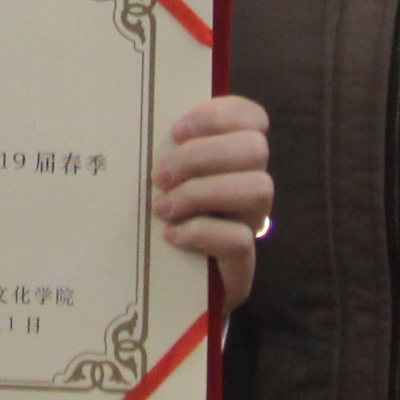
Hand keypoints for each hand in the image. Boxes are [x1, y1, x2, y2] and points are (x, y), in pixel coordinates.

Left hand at [151, 94, 277, 311]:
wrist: (167, 285)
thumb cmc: (160, 217)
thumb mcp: (162, 179)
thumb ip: (164, 150)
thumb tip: (142, 123)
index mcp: (232, 157)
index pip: (253, 118)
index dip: (221, 115)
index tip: (177, 129)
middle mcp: (250, 185)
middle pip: (255, 148)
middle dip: (202, 155)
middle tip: (160, 174)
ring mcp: (250, 223)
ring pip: (257, 189)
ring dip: (202, 192)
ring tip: (163, 206)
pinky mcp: (242, 262)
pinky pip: (239, 239)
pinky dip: (201, 232)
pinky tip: (171, 235)